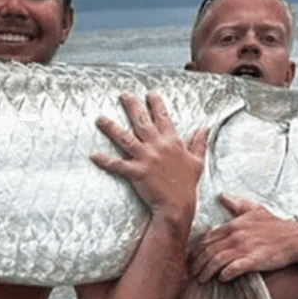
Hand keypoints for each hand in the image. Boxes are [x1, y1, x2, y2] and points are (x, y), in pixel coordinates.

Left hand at [90, 91, 208, 222]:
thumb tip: (204, 128)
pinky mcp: (136, 171)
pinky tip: (93, 155)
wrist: (178, 204)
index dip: (156, 104)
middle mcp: (157, 146)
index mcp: (172, 141)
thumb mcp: (197, 161)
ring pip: (125, 138)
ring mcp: (145, 158)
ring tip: (100, 119)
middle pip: (141, 121)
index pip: (163, 118)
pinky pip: (116, 164)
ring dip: (111, 128)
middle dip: (132, 106)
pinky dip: (104, 160)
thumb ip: (199, 142)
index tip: (149, 94)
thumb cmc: (187, 184)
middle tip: (123, 95)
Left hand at [187, 194, 297, 284]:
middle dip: (196, 263)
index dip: (195, 250)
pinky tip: (222, 279)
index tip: (189, 259)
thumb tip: (222, 196)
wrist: (297, 237)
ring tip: (201, 279)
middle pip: (208, 250)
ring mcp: (245, 248)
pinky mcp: (254, 260)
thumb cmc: (275, 225)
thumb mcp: (255, 209)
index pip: (206, 238)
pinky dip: (225, 274)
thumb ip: (237, 204)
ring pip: (217, 260)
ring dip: (206, 271)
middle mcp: (236, 235)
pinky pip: (234, 268)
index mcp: (233, 225)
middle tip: (190, 273)